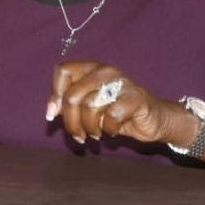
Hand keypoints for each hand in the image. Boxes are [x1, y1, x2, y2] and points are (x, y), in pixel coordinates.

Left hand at [46, 60, 192, 145]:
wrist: (153, 120)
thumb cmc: (116, 113)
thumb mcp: (88, 108)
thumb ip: (69, 104)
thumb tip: (51, 111)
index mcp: (91, 68)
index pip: (63, 70)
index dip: (55, 94)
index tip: (53, 114)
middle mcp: (105, 71)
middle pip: (73, 94)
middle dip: (70, 121)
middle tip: (77, 136)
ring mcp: (122, 82)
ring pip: (89, 106)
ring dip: (88, 128)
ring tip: (94, 135)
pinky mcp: (136, 98)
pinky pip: (111, 116)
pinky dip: (107, 129)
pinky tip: (111, 132)